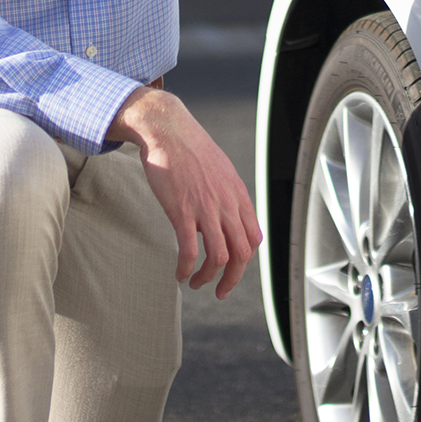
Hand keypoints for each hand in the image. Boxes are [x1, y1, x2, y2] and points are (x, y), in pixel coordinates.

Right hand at [109, 80, 262, 297]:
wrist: (167, 129)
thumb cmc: (189, 149)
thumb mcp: (220, 171)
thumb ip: (226, 195)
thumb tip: (224, 215)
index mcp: (238, 196)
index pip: (253, 239)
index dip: (244, 261)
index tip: (231, 270)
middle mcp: (227, 204)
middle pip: (242, 254)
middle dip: (232, 279)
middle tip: (219, 292)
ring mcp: (206, 208)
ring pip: (219, 257)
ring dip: (208, 278)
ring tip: (195, 282)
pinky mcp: (182, 210)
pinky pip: (189, 250)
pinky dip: (186, 268)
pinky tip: (179, 274)